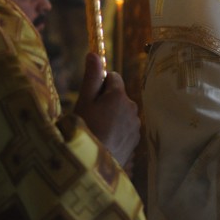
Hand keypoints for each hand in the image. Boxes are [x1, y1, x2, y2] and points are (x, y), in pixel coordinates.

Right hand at [73, 52, 139, 167]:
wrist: (93, 166)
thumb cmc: (84, 131)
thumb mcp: (84, 102)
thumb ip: (91, 77)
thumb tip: (94, 53)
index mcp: (119, 95)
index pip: (113, 77)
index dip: (99, 84)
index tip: (89, 98)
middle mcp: (132, 107)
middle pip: (118, 95)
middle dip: (106, 101)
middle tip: (90, 117)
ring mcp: (135, 125)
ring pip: (122, 112)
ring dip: (112, 116)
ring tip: (96, 131)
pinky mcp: (136, 139)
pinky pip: (126, 127)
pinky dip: (117, 130)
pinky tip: (105, 141)